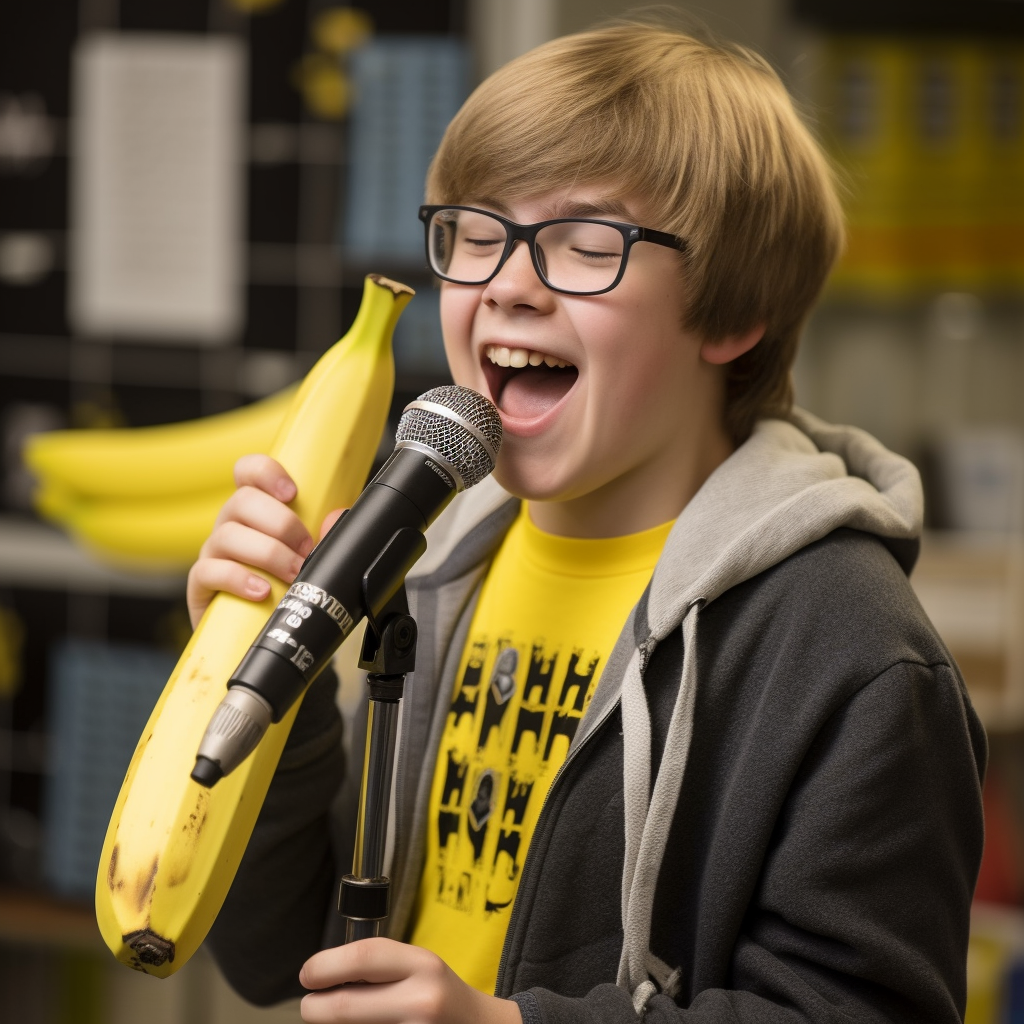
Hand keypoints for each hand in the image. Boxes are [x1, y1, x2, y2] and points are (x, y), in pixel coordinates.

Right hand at [186, 454, 342, 627]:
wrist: (271, 630)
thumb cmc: (291, 584)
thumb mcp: (314, 557)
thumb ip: (328, 535)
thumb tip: (337, 515)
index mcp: (256, 509)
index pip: (249, 472)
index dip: (266, 472)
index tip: (292, 492)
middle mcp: (231, 524)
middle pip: (242, 501)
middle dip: (281, 523)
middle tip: (306, 548)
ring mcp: (214, 552)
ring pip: (228, 535)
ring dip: (268, 553)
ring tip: (293, 573)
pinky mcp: (202, 584)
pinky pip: (210, 571)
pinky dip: (239, 579)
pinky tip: (262, 591)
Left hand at [299, 938, 523, 1023]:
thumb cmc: (441, 998)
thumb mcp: (419, 967)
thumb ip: (378, 967)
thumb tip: (320, 976)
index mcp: (423, 966)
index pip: (363, 958)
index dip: (324, 966)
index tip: (307, 975)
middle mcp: (421, 1002)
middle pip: (343, 1007)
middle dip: (313, 1008)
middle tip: (309, 1006)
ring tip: (344, 1020)